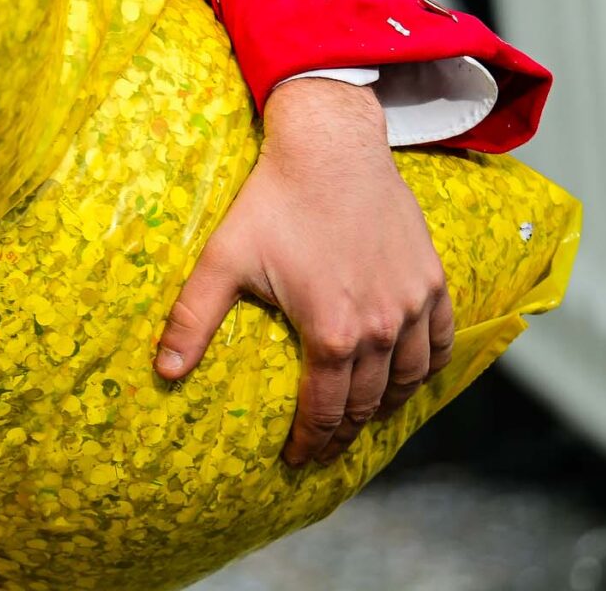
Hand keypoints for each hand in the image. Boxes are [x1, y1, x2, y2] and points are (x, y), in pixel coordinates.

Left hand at [155, 76, 452, 466]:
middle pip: (367, 403)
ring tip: (365, 417)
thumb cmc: (274, 201)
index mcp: (332, 333)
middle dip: (345, 434)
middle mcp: (380, 327)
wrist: (330, 146)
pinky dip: (427, 366)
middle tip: (328, 450)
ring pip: (409, 378)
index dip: (311, 443)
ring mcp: (412, 304)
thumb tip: (165, 372)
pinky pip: (441, 339)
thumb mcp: (224, 260)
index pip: (325, 411)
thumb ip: (193, 319)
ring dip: (388, 406)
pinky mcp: (432, 279)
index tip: (298, 459)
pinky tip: (410, 375)